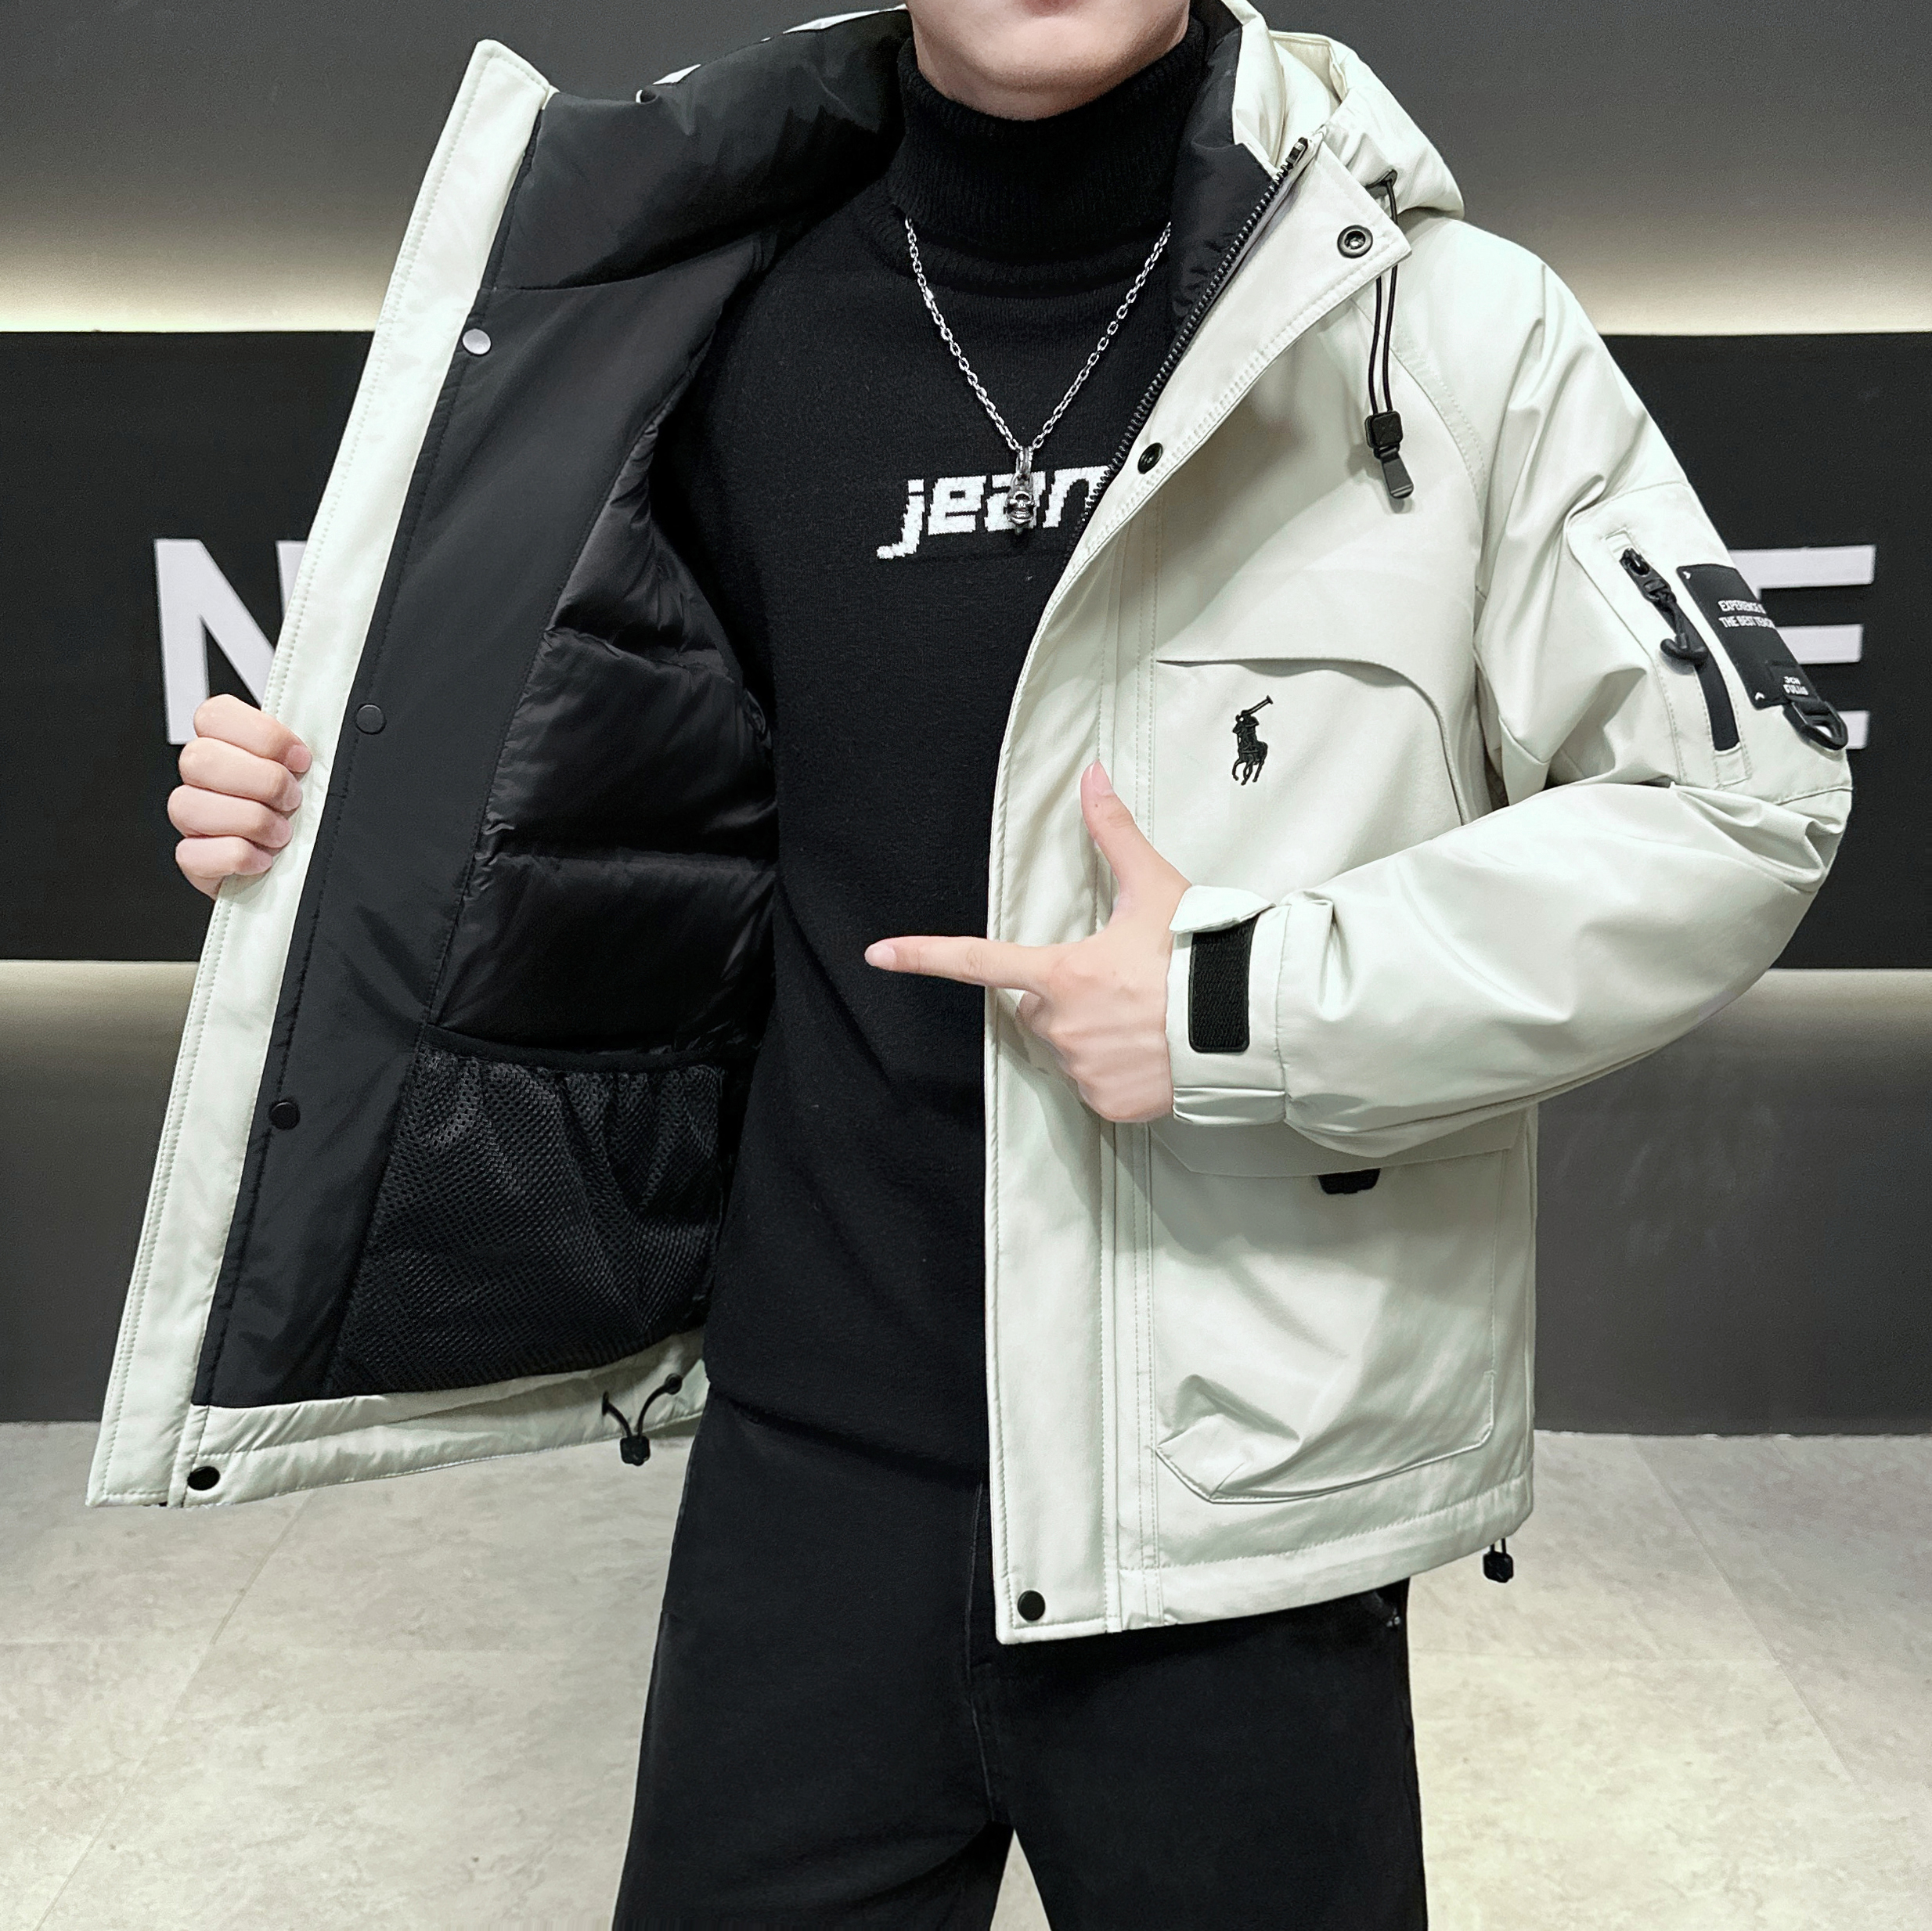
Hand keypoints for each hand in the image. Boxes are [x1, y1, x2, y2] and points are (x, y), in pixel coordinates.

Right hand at [168, 694, 311, 898]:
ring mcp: (193, 820)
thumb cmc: (308, 818)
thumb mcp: (314, 777)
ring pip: (188, 805)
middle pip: (198, 758)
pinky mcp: (194, 860)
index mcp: (228, 746)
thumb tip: (326, 730)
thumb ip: (304, 752)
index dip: (261, 734)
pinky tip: (263, 858)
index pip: (215, 715)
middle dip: (260, 781)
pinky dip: (235, 856)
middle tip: (293, 800)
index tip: (300, 759)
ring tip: (282, 833)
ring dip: (249, 820)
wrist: (306, 869)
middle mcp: (203, 779)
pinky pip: (191, 853)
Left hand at [865, 763, 1189, 1122]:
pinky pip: (1098, 1085)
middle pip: (1041, 1009)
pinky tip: (1155, 1054)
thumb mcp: (1154, 890)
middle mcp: (1063, 1026)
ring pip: (1071, 1048)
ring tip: (1150, 1019)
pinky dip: (1120, 1073)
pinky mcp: (1110, 1104)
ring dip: (1097, 1034)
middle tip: (1124, 984)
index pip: (979, 962)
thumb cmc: (1197, 955)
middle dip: (1070, 997)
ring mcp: (1084, 1069)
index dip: (924, 955)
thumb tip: (1093, 775)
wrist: (1246, 1025)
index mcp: (1062, 974)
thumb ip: (1115, 834)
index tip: (878, 954)